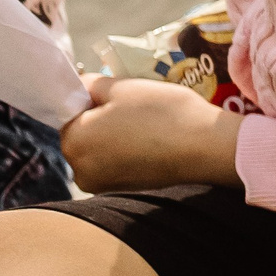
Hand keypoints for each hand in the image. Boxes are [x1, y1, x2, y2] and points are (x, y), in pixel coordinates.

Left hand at [60, 74, 242, 191]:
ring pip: (99, 150)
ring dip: (114, 138)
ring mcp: (99, 185)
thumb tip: (79, 86)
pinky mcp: (120, 191)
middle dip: (101, 121)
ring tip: (146, 126)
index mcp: (73, 141)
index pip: (70, 113)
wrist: (205, 147)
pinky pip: (114, 165)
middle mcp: (78, 169)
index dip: (94, 101)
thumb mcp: (124, 86)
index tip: (121, 97)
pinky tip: (150, 143)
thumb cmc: (162, 112)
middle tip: (135, 109)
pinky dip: (126, 153)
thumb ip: (91, 84)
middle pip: (82, 135)